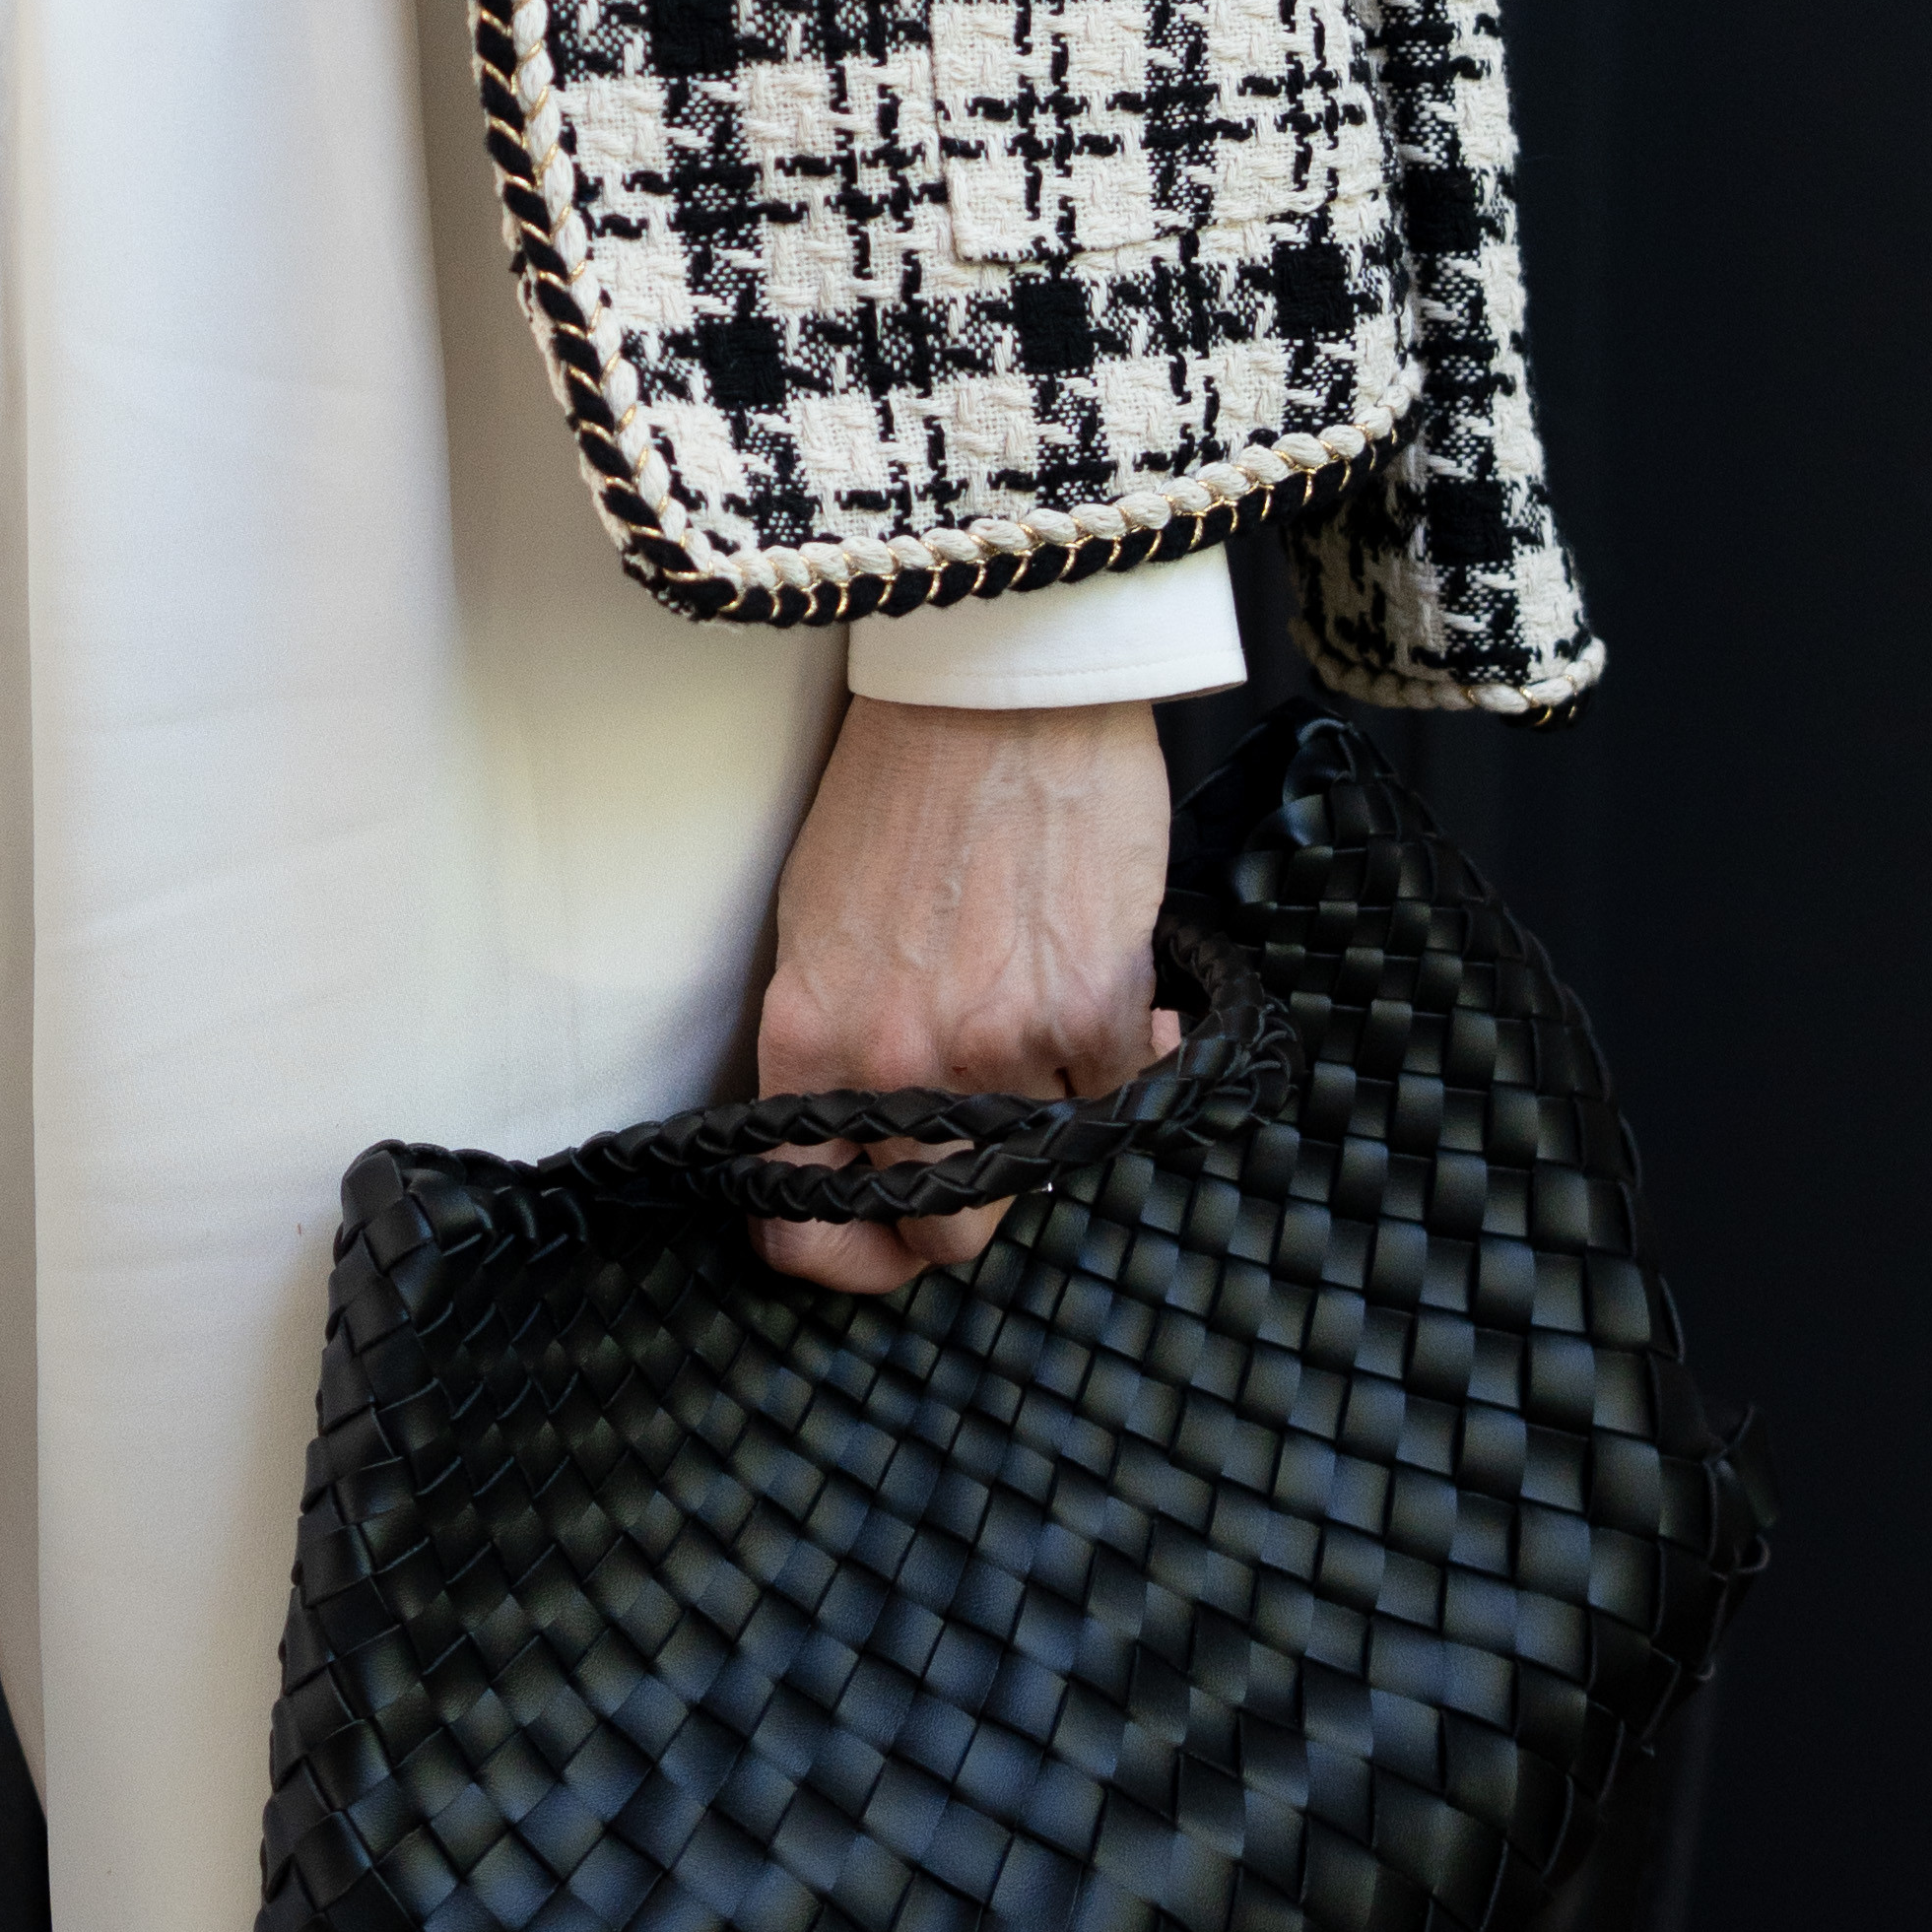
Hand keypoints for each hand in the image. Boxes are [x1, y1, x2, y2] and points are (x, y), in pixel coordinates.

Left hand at [748, 695, 1182, 1296]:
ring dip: (1052, 1124)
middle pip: (936, 1226)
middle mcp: (896, 1059)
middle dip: (961, 1217)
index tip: (858, 1241)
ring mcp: (1000, 1046)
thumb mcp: (817, 914)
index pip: (803, 1205)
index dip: (835, 1250)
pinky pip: (1117, 1098)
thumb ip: (834, 1034)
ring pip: (1036, 1168)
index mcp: (811, 1036)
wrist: (995, 680)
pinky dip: (1127, 1064)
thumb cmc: (900, 780)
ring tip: (1060, 1052)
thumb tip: (861, 1125)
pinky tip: (1127, 1006)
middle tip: (981, 1170)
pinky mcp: (1094, 1011)